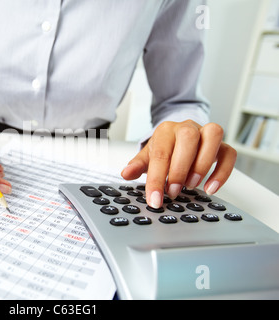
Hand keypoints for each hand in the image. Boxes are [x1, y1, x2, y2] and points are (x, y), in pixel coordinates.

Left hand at [120, 120, 236, 207]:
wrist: (178, 137)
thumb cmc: (164, 149)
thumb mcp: (148, 156)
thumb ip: (137, 165)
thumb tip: (126, 173)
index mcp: (165, 130)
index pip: (160, 153)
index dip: (156, 178)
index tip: (154, 199)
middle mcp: (187, 127)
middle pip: (188, 138)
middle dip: (179, 168)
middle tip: (172, 191)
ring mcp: (206, 134)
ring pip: (213, 135)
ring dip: (202, 164)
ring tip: (191, 186)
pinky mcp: (223, 145)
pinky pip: (230, 153)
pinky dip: (222, 172)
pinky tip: (210, 188)